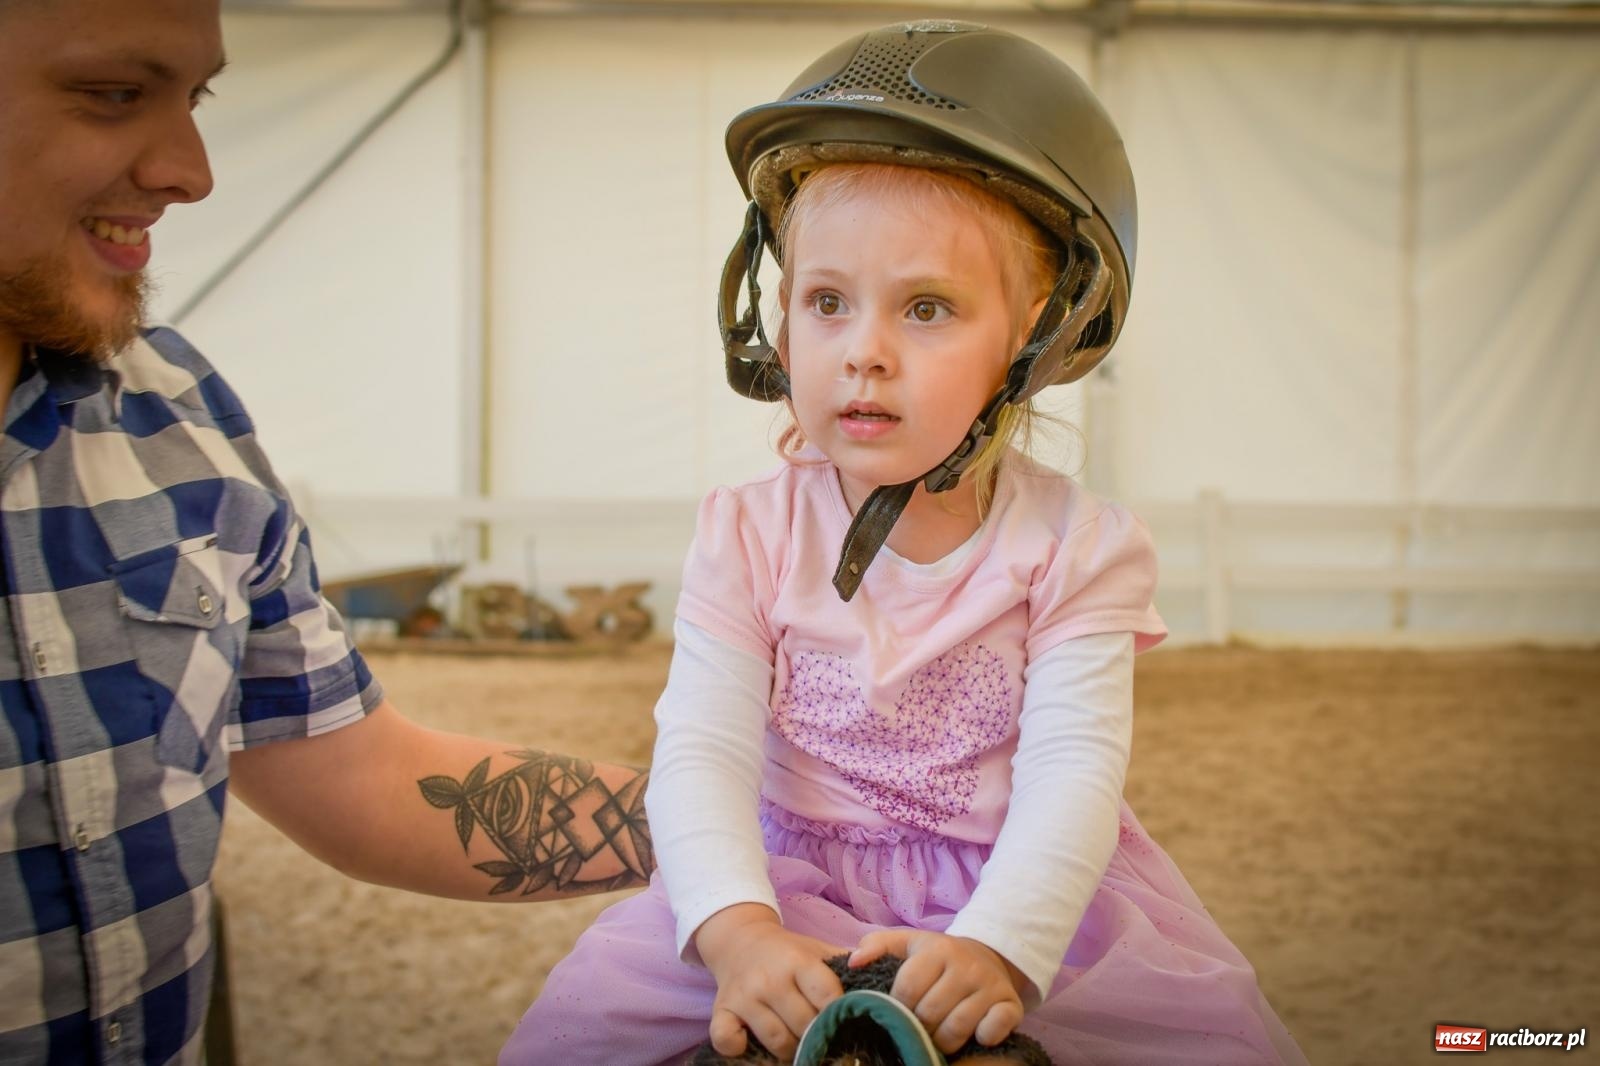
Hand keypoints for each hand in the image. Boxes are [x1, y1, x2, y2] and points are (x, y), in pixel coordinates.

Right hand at [694, 903, 846, 1060]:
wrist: (739, 941)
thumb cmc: (787, 952)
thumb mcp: (816, 950)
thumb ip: (846, 963)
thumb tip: (882, 977)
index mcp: (797, 961)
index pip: (827, 995)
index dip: (839, 1012)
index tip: (843, 1019)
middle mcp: (770, 979)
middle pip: (804, 1025)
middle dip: (817, 1036)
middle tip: (821, 1036)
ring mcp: (744, 996)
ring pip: (776, 1040)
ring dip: (789, 1049)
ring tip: (796, 1043)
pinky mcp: (721, 1010)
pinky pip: (727, 1039)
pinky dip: (738, 1047)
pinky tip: (750, 1041)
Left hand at [850, 929, 1025, 1054]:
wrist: (988, 956)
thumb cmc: (938, 956)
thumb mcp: (908, 943)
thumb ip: (877, 946)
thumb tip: (853, 961)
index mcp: (938, 949)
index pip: (908, 988)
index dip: (897, 1007)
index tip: (897, 1011)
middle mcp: (966, 965)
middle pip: (930, 1013)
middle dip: (918, 1027)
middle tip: (917, 1027)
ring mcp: (990, 985)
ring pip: (957, 1027)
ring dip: (944, 1041)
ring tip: (938, 1036)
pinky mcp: (1010, 1004)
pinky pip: (994, 1028)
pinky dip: (983, 1036)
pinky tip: (975, 1034)